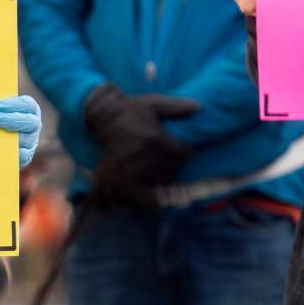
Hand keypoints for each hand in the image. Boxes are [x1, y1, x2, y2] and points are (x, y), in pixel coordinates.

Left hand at [0, 95, 40, 168]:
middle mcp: (34, 124)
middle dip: (10, 119)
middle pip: (30, 122)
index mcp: (30, 109)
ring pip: (26, 140)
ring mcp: (31, 141)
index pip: (27, 104)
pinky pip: (22, 155)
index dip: (11, 104)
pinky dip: (10, 152)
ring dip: (9, 137)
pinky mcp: (26, 156)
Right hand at [83, 84, 199, 205]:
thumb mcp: (153, 103)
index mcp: (156, 138)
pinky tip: (150, 192)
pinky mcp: (123, 181)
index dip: (184, 153)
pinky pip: (145, 201)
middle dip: (173, 164)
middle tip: (166, 159)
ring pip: (161, 183)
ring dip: (162, 178)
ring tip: (157, 170)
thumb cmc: (130, 109)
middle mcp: (146, 156)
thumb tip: (199, 106)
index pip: (183, 154)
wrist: (103, 117)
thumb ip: (176, 106)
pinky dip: (151, 201)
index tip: (180, 150)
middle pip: (173, 170)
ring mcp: (134, 170)